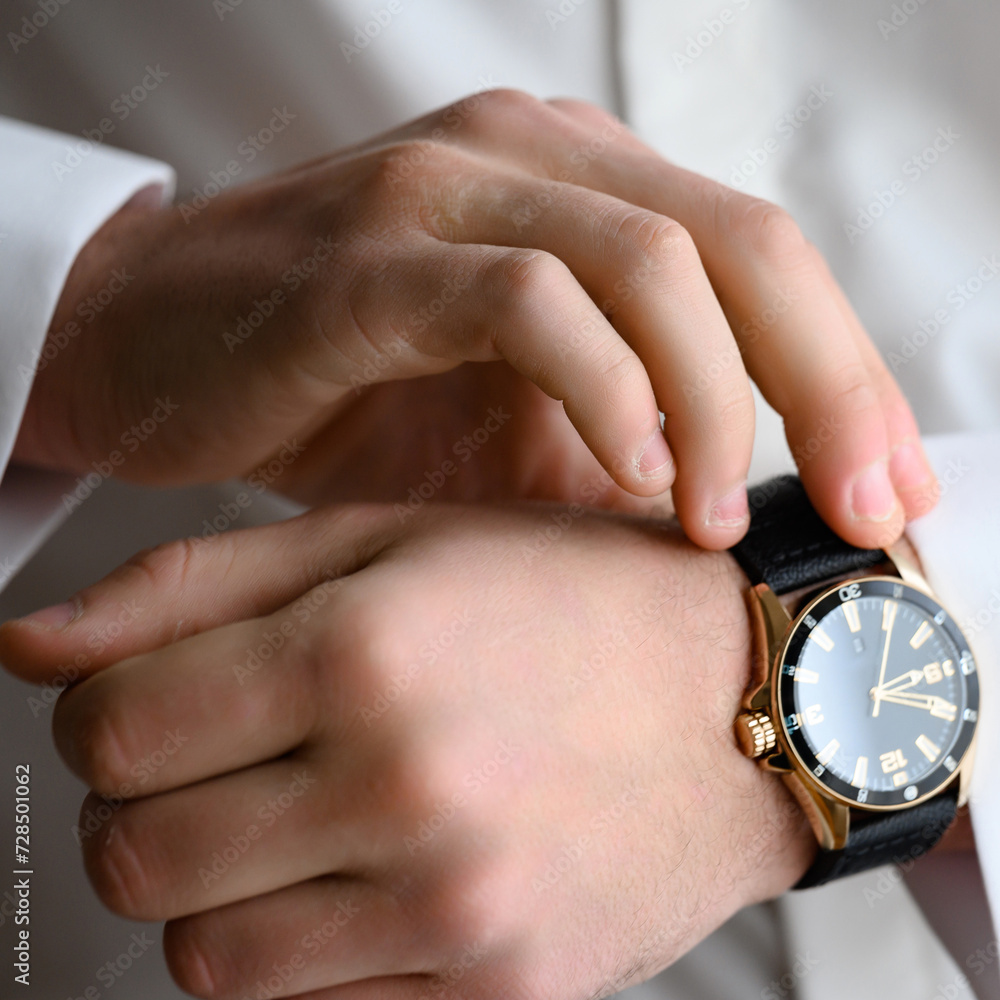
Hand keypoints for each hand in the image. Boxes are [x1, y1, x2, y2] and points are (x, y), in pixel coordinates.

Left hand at [0, 504, 813, 998]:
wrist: (747, 696)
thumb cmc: (574, 599)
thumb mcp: (389, 539)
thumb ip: (195, 586)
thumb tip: (29, 644)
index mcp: (364, 652)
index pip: (114, 727)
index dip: (97, 715)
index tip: (139, 705)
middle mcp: (404, 787)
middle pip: (136, 854)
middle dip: (137, 804)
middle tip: (209, 759)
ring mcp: (452, 907)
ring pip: (206, 957)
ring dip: (210, 886)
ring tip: (285, 816)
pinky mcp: (494, 990)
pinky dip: (297, 943)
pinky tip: (357, 868)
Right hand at [14, 90, 935, 547]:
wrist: (151, 358)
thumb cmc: (341, 401)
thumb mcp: (507, 427)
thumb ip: (623, 446)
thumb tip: (742, 524)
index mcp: (581, 187)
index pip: (760, 258)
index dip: (847, 371)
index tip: (891, 492)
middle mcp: (530, 159)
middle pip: (740, 246)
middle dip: (827, 385)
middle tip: (863, 509)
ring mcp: (447, 194)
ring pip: (648, 264)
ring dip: (713, 403)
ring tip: (713, 520)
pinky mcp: (370, 258)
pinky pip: (525, 304)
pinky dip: (601, 393)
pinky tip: (622, 475)